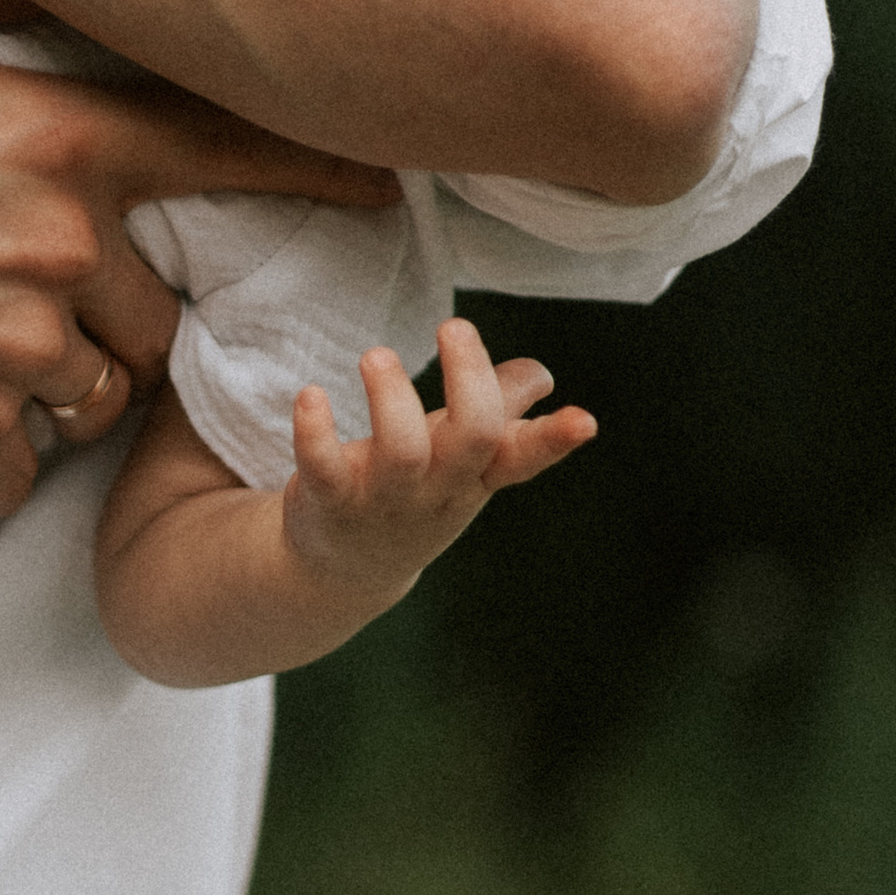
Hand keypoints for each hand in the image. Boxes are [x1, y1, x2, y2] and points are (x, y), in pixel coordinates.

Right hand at [0, 0, 393, 516]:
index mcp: (51, 138)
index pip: (227, 153)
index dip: (317, 172)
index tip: (382, 191)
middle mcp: (54, 250)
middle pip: (155, 300)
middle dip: (116, 297)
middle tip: (33, 277)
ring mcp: (9, 349)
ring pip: (98, 387)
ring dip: (64, 375)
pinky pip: (19, 460)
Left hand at [285, 318, 593, 592]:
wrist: (348, 569)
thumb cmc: (416, 493)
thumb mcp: (464, 461)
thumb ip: (500, 412)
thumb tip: (543, 376)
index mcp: (477, 473)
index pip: (524, 457)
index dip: (554, 440)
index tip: (584, 421)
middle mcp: (438, 487)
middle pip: (472, 439)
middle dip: (469, 380)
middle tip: (454, 325)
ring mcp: (384, 499)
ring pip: (402, 451)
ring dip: (391, 397)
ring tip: (376, 355)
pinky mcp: (329, 501)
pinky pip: (323, 467)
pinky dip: (315, 431)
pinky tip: (311, 396)